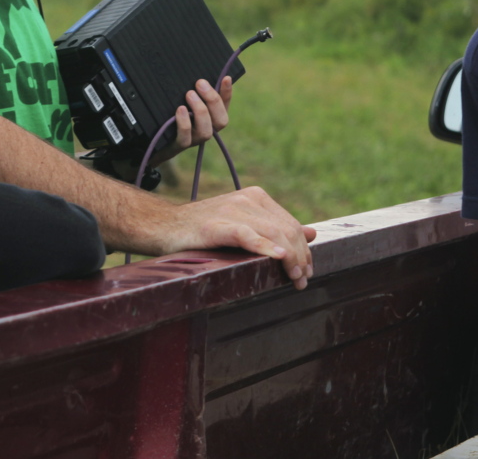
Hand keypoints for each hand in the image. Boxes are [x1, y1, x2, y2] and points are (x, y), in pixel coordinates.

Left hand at [152, 77, 231, 164]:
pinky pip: (185, 138)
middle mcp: (206, 130)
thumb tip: (198, 75)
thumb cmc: (171, 114)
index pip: (225, 105)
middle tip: (200, 83)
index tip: (226, 78)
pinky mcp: (178, 145)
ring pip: (206, 131)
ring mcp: (193, 140)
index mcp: (211, 118)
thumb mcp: (182, 100)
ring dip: (200, 111)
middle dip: (212, 100)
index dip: (227, 92)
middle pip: (220, 121)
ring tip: (190, 94)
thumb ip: (193, 91)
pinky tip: (180, 109)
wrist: (155, 140)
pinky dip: (184, 123)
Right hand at [168, 185, 316, 289]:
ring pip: (272, 233)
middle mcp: (247, 199)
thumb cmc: (203, 230)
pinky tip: (278, 257)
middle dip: (300, 257)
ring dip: (289, 258)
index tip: (308, 271)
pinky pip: (247, 235)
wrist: (165, 226)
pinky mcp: (217, 224)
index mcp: (256, 197)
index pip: (290, 224)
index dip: (304, 249)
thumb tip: (312, 233)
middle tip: (302, 281)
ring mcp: (232, 209)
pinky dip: (265, 247)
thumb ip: (276, 228)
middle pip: (286, 229)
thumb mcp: (245, 225)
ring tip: (294, 278)